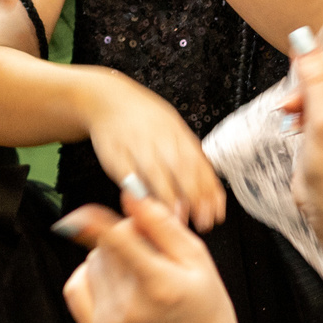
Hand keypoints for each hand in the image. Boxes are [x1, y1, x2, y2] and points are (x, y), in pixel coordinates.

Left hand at [60, 184, 250, 322]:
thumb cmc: (206, 308)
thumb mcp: (198, 259)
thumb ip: (162, 225)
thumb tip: (130, 194)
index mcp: (160, 285)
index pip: (117, 239)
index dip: (100, 220)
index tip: (88, 211)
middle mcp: (129, 307)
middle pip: (105, 247)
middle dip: (124, 239)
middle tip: (152, 256)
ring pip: (92, 262)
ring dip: (110, 259)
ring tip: (140, 275)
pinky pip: (76, 285)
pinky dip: (92, 277)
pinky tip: (117, 284)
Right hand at [81, 71, 225, 229]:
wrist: (107, 101)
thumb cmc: (143, 120)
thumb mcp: (173, 130)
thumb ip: (189, 159)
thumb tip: (210, 193)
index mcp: (177, 133)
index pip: (199, 163)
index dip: (209, 190)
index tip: (216, 213)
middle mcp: (159, 138)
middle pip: (181, 168)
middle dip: (193, 197)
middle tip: (201, 221)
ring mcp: (136, 144)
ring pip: (155, 173)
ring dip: (168, 198)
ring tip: (177, 219)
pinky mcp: (114, 154)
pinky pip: (128, 175)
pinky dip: (137, 191)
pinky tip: (146, 206)